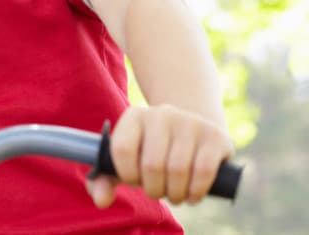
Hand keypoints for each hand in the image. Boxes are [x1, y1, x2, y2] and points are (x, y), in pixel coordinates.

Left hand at [87, 105, 233, 207]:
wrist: (192, 132)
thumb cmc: (151, 151)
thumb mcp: (126, 161)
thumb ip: (105, 180)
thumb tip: (101, 200)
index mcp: (134, 116)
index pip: (122, 149)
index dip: (127, 174)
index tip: (134, 180)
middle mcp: (161, 114)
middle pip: (152, 165)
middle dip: (153, 189)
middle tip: (157, 192)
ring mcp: (190, 122)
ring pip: (178, 170)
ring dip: (175, 194)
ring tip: (174, 194)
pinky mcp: (214, 136)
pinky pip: (203, 171)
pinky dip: (195, 191)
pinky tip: (192, 195)